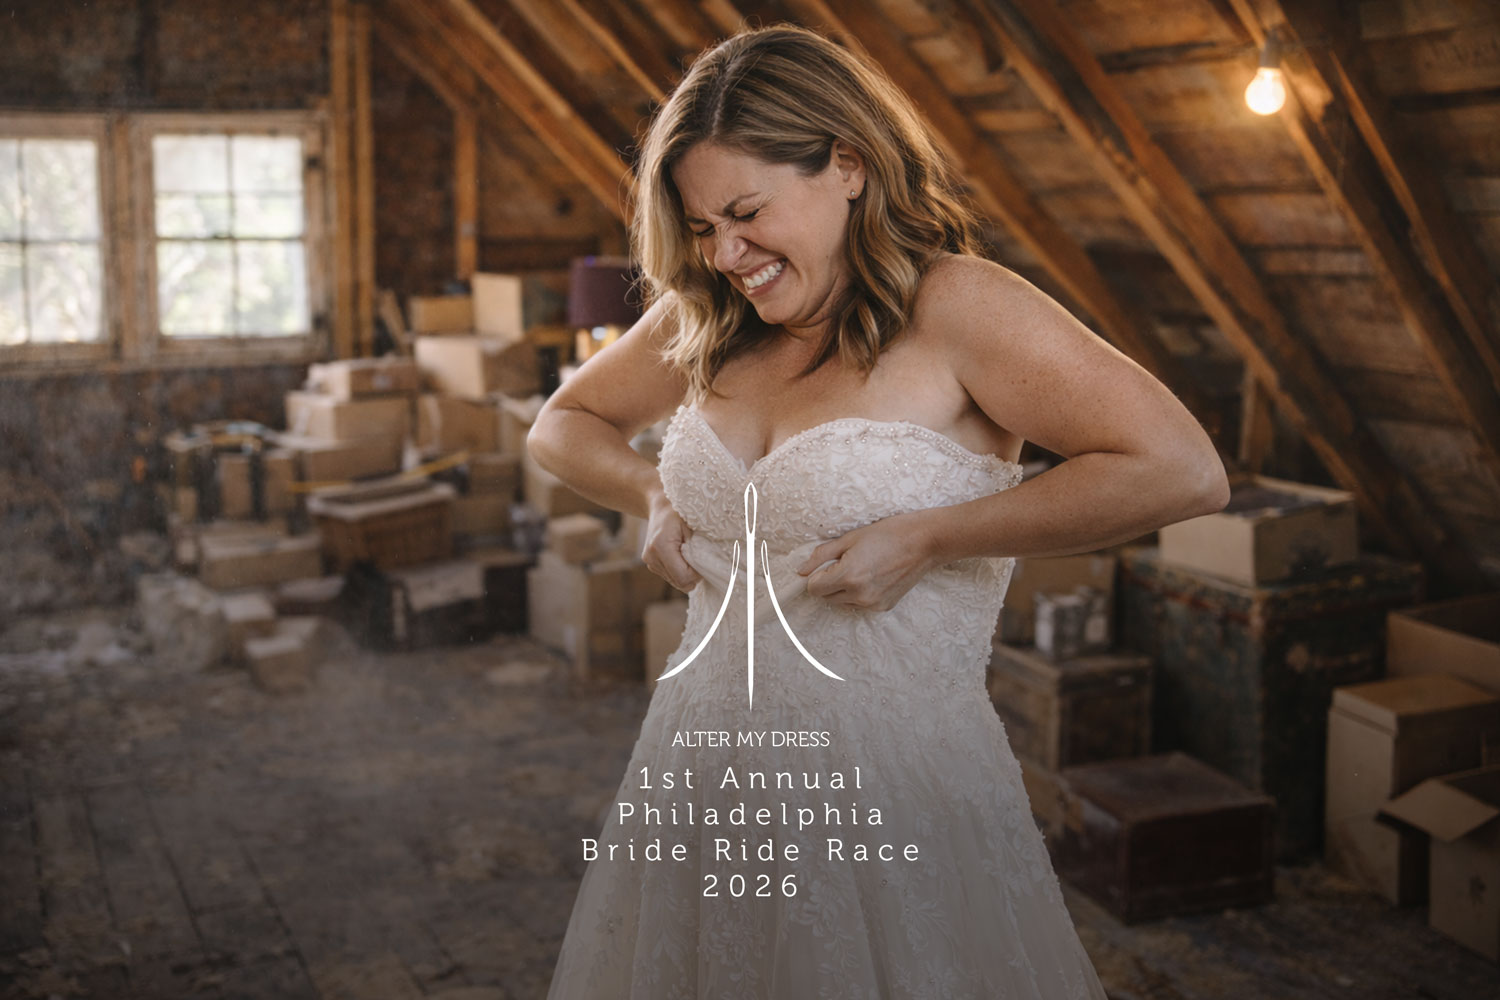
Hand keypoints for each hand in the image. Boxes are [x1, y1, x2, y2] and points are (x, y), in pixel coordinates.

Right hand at [642, 492, 701, 592]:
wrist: (660, 506)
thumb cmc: (678, 512)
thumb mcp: (691, 526)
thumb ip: (698, 547)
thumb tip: (708, 565)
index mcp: (661, 546)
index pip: (682, 576)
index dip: (697, 574)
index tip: (704, 561)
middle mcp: (652, 557)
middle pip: (679, 582)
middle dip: (693, 576)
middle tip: (700, 561)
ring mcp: (649, 562)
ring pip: (674, 582)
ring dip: (686, 574)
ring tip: (690, 556)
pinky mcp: (650, 564)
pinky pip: (670, 576)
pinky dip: (679, 572)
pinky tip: (682, 557)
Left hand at [795, 511, 939, 611]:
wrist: (924, 542)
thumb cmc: (888, 533)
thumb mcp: (850, 538)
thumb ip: (822, 555)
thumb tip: (801, 570)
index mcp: (848, 576)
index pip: (814, 588)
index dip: (816, 575)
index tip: (826, 564)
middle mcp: (859, 595)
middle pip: (826, 597)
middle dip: (829, 582)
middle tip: (845, 562)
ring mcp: (872, 604)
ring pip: (842, 602)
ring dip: (844, 589)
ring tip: (863, 568)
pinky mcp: (883, 607)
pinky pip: (860, 604)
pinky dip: (860, 594)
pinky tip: (875, 576)